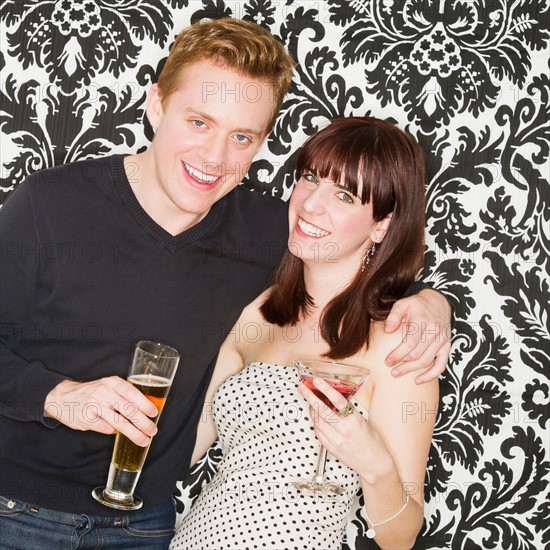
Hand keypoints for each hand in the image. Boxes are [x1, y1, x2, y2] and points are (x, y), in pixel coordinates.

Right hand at [44, 377, 158, 446]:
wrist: (63, 397)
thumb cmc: (92, 393)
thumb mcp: (108, 386)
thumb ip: (124, 394)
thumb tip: (145, 409)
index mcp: (112, 382)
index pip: (132, 393)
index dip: (145, 404)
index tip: (154, 413)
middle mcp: (104, 392)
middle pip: (128, 410)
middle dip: (143, 423)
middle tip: (153, 431)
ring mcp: (95, 405)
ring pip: (119, 423)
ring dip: (134, 433)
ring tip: (144, 440)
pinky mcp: (87, 418)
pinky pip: (106, 429)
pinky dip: (114, 432)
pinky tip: (117, 432)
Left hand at [297, 378, 375, 474]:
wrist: (375, 463)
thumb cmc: (371, 442)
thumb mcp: (363, 421)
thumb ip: (348, 411)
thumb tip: (333, 398)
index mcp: (354, 420)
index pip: (338, 400)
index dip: (326, 389)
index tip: (317, 381)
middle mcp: (344, 430)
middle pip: (322, 410)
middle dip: (310, 397)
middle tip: (303, 388)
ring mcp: (336, 440)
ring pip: (317, 421)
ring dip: (312, 409)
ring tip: (311, 402)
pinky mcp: (331, 448)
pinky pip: (318, 432)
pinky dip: (316, 423)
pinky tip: (317, 418)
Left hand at [384, 288, 451, 383]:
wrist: (437, 302)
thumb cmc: (417, 305)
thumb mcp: (402, 304)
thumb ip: (393, 316)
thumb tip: (387, 330)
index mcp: (422, 321)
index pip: (409, 343)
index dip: (398, 355)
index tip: (387, 361)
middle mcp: (434, 331)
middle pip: (417, 354)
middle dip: (402, 365)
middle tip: (391, 370)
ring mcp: (442, 340)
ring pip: (427, 361)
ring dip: (412, 370)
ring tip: (398, 374)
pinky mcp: (447, 346)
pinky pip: (441, 364)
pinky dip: (431, 375)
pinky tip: (419, 380)